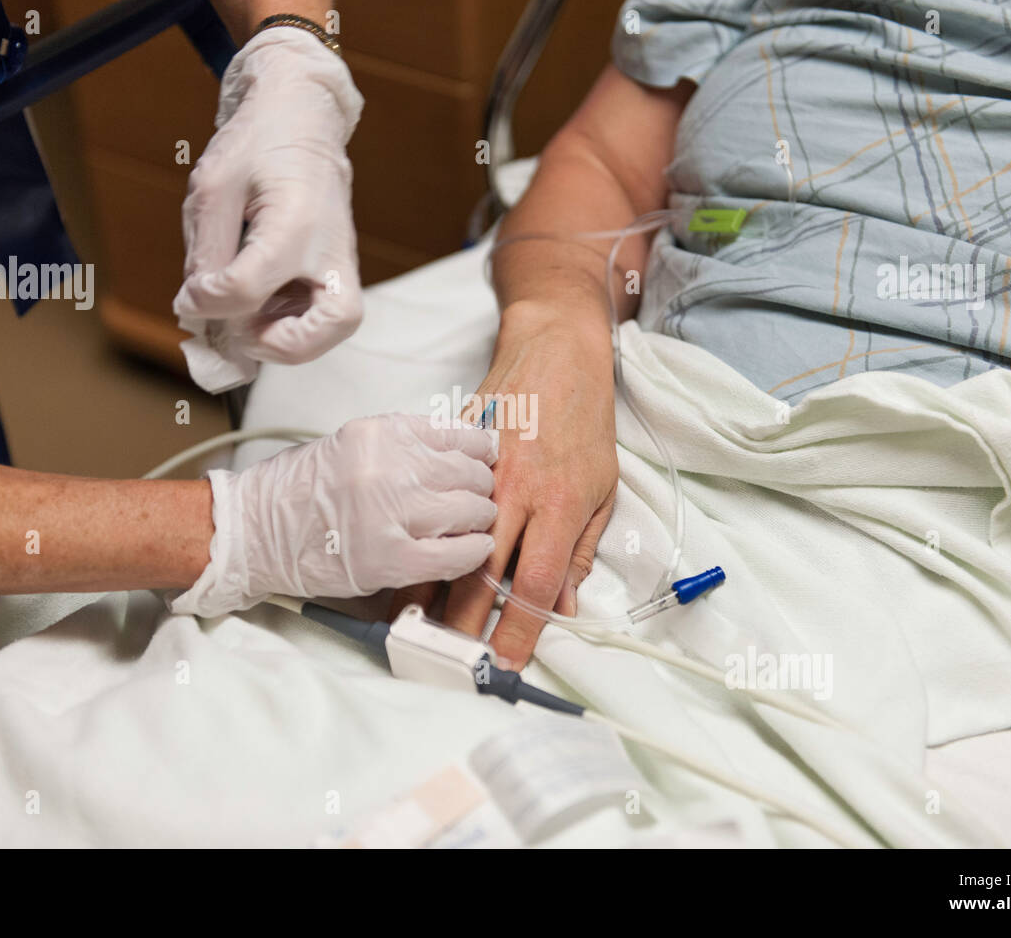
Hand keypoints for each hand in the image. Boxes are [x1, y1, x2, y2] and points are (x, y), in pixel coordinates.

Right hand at [171, 414, 498, 614]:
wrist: (252, 531)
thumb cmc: (298, 491)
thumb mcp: (354, 445)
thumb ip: (405, 445)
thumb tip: (464, 450)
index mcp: (380, 434)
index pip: (455, 434)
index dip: (479, 449)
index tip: (487, 457)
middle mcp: (388, 467)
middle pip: (468, 472)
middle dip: (480, 486)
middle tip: (479, 497)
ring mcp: (390, 514)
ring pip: (469, 510)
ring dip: (479, 518)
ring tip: (474, 523)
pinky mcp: (390, 559)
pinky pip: (455, 554)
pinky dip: (473, 552)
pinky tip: (474, 550)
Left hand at [174, 27, 364, 391]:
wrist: (303, 118)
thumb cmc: (257, 145)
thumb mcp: (213, 187)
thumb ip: (205, 252)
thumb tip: (196, 306)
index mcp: (293, 221)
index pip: (247, 287)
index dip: (206, 301)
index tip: (188, 295)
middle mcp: (329, 246)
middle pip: (332, 322)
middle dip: (282, 345)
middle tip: (242, 333)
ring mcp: (342, 258)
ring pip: (338, 325)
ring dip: (292, 341)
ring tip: (252, 323)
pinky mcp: (340, 266)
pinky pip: (328, 315)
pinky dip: (296, 326)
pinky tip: (264, 308)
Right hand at [392, 304, 618, 665]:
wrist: (556, 346)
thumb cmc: (585, 418)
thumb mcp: (605, 487)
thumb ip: (582, 551)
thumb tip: (566, 607)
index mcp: (562, 503)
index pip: (536, 584)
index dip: (518, 632)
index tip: (504, 663)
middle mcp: (518, 490)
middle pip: (481, 573)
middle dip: (462, 625)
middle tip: (450, 661)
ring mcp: (481, 469)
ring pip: (447, 541)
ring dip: (429, 589)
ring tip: (415, 627)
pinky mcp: (455, 450)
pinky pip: (433, 502)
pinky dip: (419, 537)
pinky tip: (406, 565)